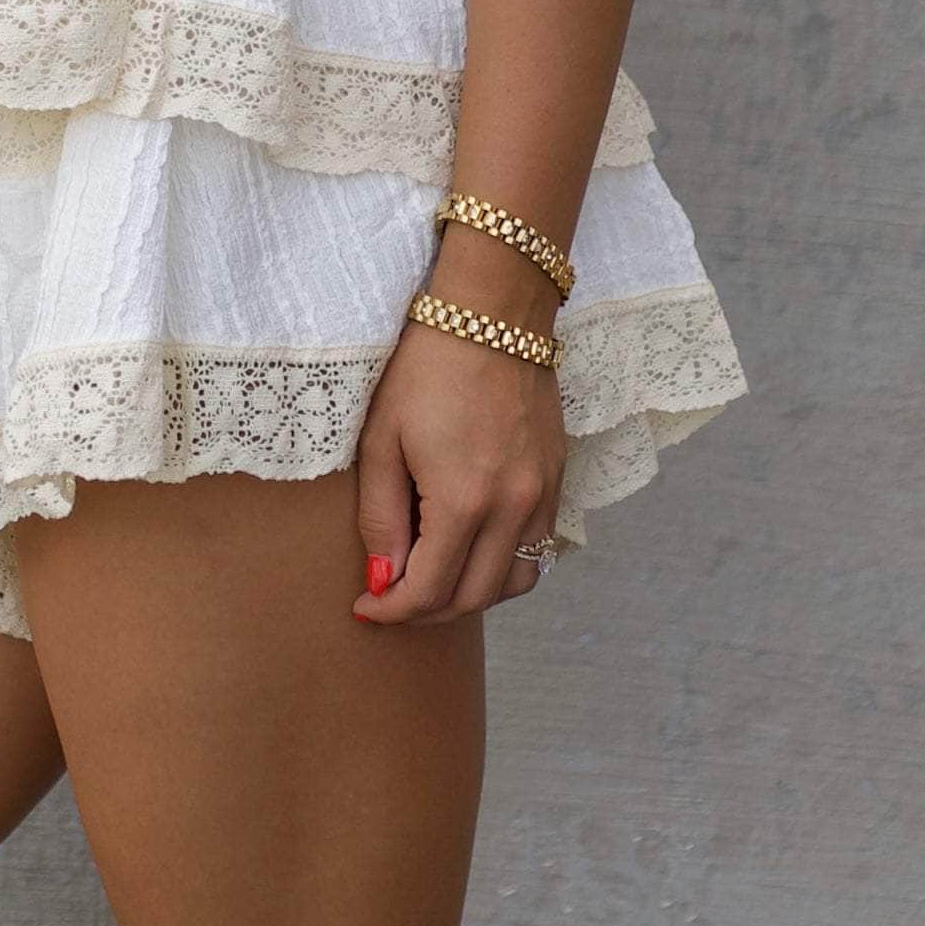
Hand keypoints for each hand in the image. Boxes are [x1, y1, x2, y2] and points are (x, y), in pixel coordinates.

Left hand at [350, 315, 564, 624]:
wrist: (493, 314)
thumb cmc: (426, 368)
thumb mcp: (382, 440)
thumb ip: (381, 517)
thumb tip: (385, 577)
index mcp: (464, 500)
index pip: (430, 590)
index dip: (393, 610)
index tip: (367, 606)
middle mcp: (514, 508)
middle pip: (474, 598)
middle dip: (427, 611)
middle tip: (393, 599)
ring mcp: (543, 495)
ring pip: (516, 583)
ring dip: (472, 596)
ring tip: (434, 579)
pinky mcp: (557, 479)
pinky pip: (539, 549)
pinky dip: (505, 566)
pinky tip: (472, 549)